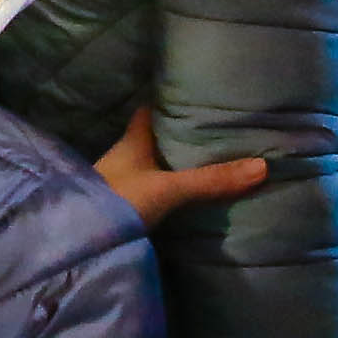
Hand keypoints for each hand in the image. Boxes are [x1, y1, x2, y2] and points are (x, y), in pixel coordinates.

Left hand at [94, 109, 267, 233]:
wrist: (74, 243)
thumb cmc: (115, 202)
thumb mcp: (166, 189)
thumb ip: (210, 180)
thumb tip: (263, 166)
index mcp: (132, 141)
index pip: (150, 111)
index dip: (169, 101)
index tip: (194, 94)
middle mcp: (125, 158)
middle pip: (156, 140)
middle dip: (181, 136)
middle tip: (216, 130)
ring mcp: (123, 184)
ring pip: (155, 166)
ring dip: (177, 165)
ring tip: (212, 160)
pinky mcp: (124, 209)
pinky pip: (154, 192)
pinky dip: (172, 190)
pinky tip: (191, 196)